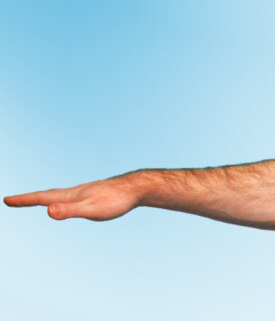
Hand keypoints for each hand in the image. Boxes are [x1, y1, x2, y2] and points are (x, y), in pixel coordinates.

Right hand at [5, 177, 140, 220]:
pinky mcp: (97, 195)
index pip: (42, 198)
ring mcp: (87, 192)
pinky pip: (76, 197)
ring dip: (47, 197)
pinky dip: (66, 199)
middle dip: (30, 199)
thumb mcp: (90, 209)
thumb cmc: (115, 200)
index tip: (6, 200)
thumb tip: (48, 211)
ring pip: (62, 195)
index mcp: (70, 196)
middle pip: (48, 195)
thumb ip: (69, 211)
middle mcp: (76, 192)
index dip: (23, 200)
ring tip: (39, 200)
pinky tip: (74, 201)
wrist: (138, 188)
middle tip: (13, 200)